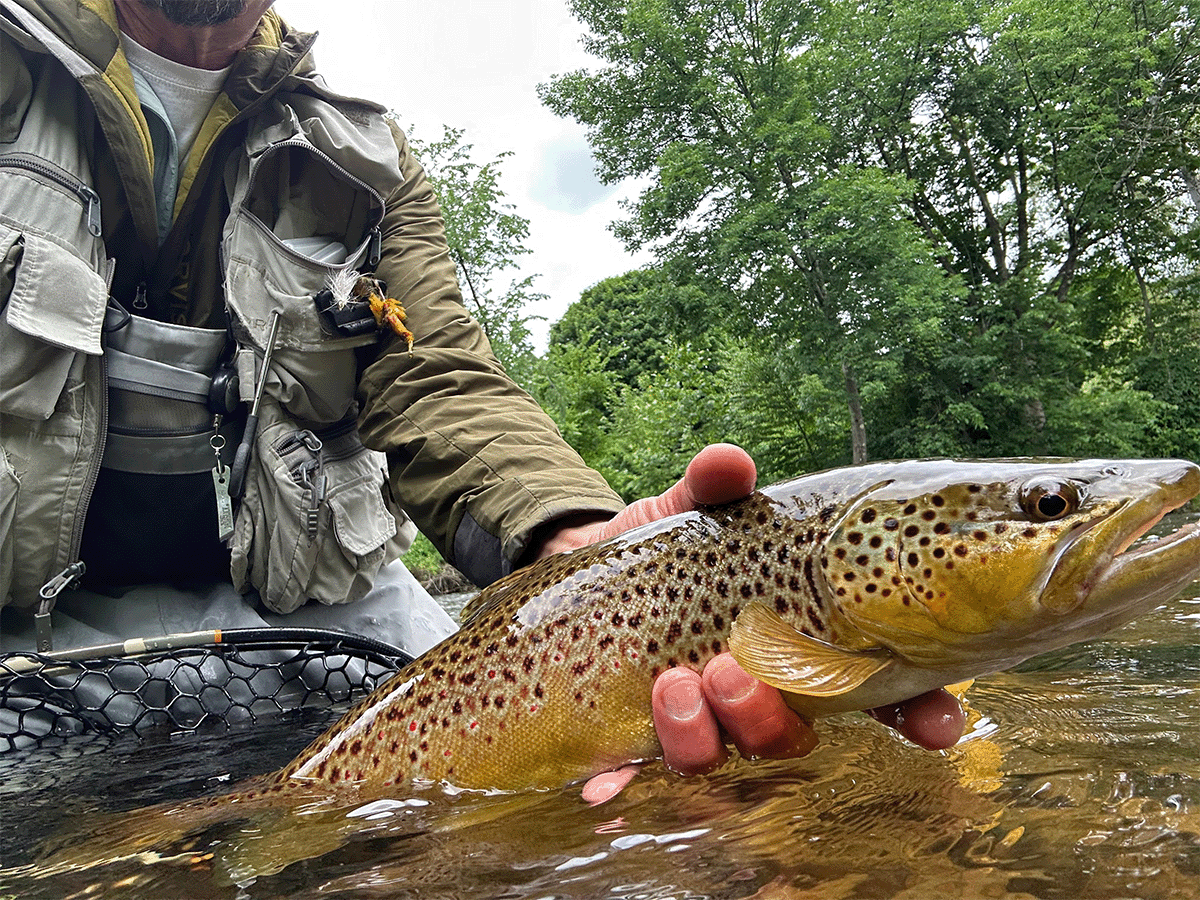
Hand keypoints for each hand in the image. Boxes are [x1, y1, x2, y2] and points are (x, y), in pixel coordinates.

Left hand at [534, 444, 966, 803]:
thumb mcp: (689, 510)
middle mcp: (757, 690)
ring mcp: (701, 719)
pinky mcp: (639, 735)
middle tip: (733, 671)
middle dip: (772, 716)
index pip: (875, 687)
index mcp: (796, 639)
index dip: (917, 712)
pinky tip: (623, 754)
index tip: (938, 724)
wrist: (586, 574)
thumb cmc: (666, 547)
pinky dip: (638, 769)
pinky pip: (649, 770)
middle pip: (794, 733)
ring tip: (674, 683)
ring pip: (726, 754)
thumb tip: (729, 463)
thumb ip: (713, 486)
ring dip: (707, 730)